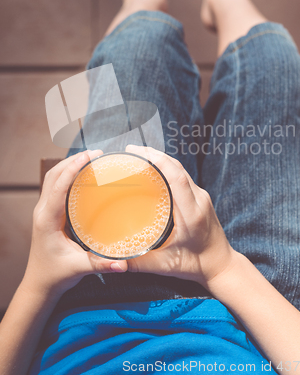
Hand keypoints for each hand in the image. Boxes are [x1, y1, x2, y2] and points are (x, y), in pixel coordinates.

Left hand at [22, 151, 126, 297]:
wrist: (39, 284)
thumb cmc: (55, 275)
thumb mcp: (78, 268)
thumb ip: (100, 265)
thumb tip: (122, 263)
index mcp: (47, 219)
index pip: (59, 186)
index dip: (73, 168)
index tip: (89, 156)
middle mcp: (43, 211)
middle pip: (54, 175)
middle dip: (72, 161)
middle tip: (95, 154)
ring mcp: (44, 210)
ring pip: (53, 178)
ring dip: (69, 165)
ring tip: (91, 159)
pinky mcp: (48, 212)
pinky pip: (56, 186)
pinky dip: (68, 175)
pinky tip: (84, 176)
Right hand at [122, 145, 238, 288]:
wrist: (221, 266)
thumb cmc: (197, 266)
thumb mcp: (166, 266)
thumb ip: (139, 264)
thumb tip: (113, 261)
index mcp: (191, 214)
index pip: (176, 176)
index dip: (157, 159)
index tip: (136, 152)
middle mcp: (199, 201)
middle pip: (178, 167)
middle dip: (154, 154)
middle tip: (131, 151)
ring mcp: (202, 198)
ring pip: (181, 170)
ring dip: (162, 160)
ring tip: (139, 157)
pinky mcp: (201, 199)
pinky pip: (183, 177)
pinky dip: (168, 170)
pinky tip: (154, 172)